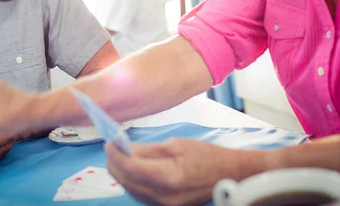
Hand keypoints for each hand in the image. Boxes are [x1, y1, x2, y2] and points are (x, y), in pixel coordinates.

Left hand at [105, 139, 267, 205]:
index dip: (116, 154)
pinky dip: (132, 183)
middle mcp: (164, 196)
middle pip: (127, 181)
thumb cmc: (207, 156)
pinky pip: (141, 196)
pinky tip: (132, 170)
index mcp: (169, 177)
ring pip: (131, 190)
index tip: (109, 142)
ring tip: (119, 157)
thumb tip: (124, 148)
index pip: (130, 167)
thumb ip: (147, 150)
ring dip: (121, 174)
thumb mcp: (176, 145)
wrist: (230, 175)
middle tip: (112, 148)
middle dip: (115, 164)